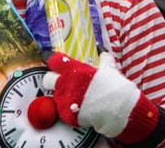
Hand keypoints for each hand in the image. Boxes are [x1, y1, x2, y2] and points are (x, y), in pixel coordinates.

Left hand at [44, 53, 164, 144]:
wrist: (117, 108)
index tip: (50, 58)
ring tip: (78, 97)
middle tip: (62, 81)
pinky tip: (82, 108)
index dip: (51, 59)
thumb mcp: (109, 68)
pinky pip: (62, 110)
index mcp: (74, 70)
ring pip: (55, 96)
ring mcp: (64, 100)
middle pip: (47, 79)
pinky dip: (70, 109)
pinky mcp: (66, 115)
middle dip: (52, 79)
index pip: (54, 61)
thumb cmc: (114, 86)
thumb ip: (103, 58)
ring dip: (63, 95)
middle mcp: (65, 84)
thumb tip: (101, 49)